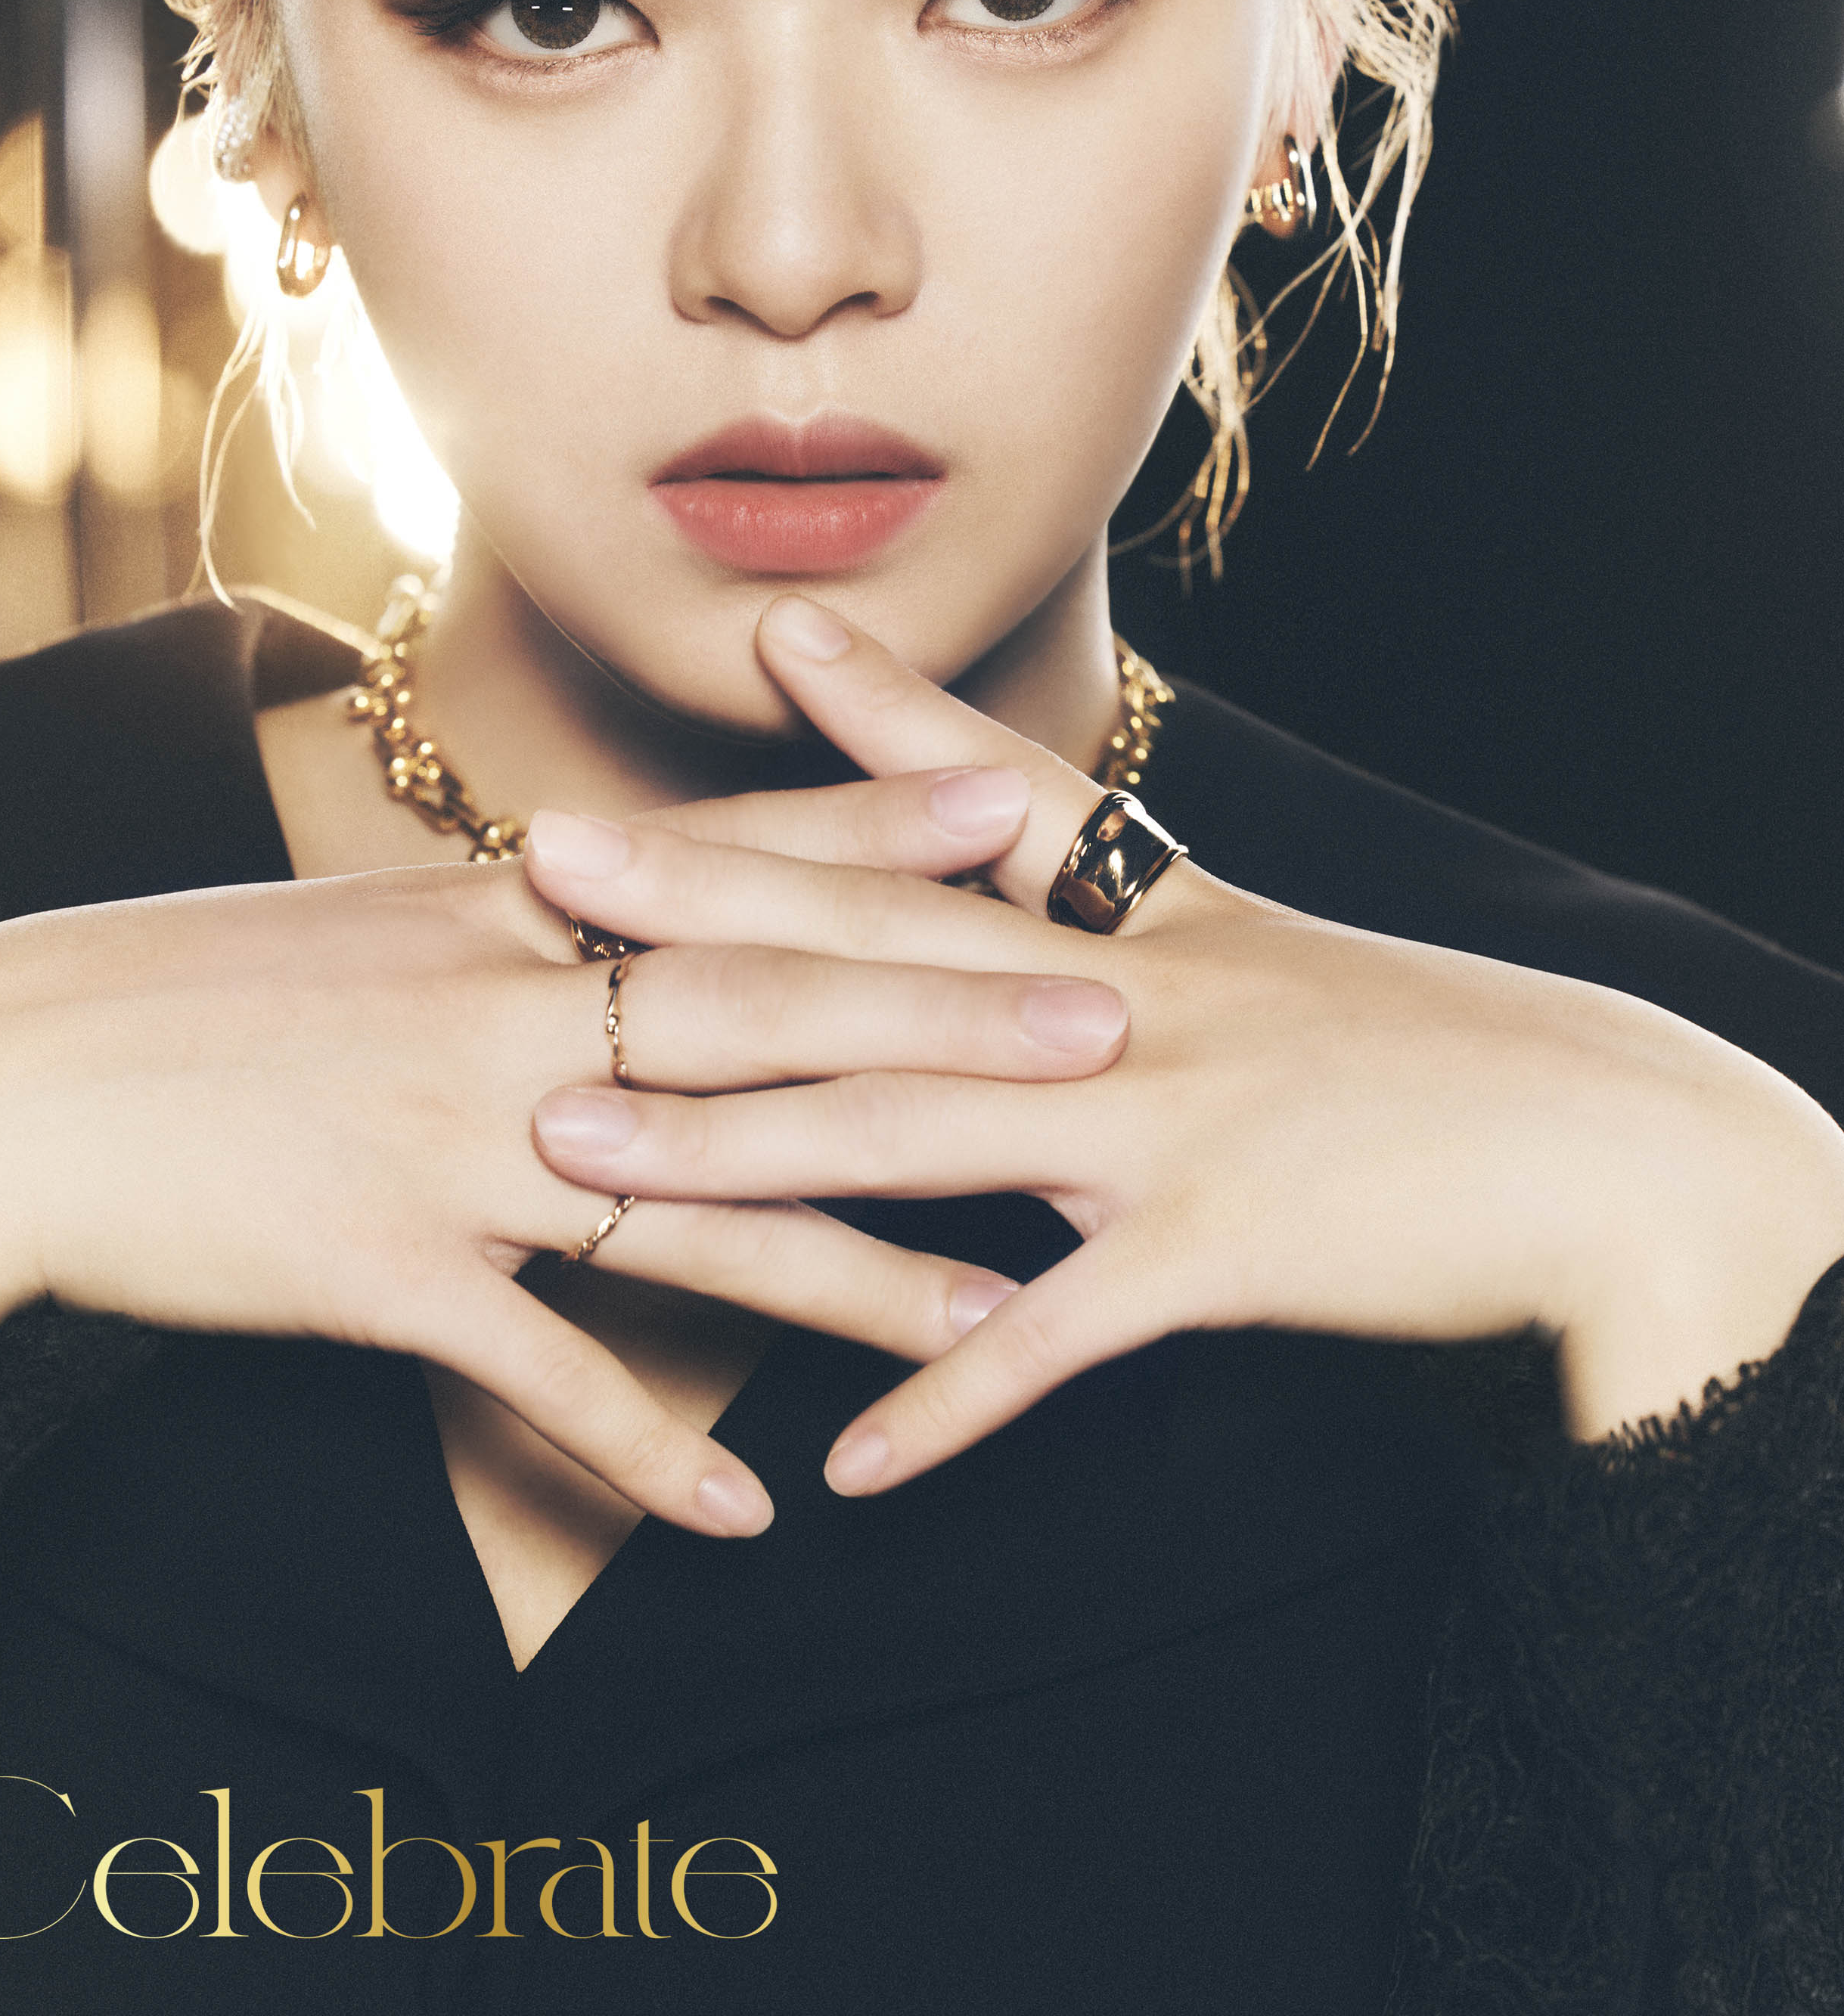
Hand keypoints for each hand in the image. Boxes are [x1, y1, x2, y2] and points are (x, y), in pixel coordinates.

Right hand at [0, 786, 1126, 1531]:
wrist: (25, 1083)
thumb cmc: (201, 999)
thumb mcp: (368, 926)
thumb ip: (507, 917)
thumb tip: (609, 882)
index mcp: (501, 913)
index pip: (723, 859)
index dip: (873, 829)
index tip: (1019, 804)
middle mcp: (504, 1011)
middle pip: (759, 1012)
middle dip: (939, 1021)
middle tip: (1102, 1031)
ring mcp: (454, 1143)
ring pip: (693, 1209)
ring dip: (855, 1271)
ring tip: (1001, 1320)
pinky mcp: (388, 1273)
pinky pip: (542, 1375)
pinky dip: (649, 1450)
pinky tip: (757, 1517)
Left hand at [528, 594, 1843, 1490]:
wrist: (1577, 1144)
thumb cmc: (1394, 1045)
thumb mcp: (1243, 935)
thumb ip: (1106, 873)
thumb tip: (1004, 802)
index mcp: (1132, 915)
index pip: (965, 801)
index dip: (851, 726)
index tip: (742, 649)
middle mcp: (1119, 995)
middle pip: (878, 942)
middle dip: (700, 908)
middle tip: (544, 865)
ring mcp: (1159, 1118)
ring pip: (909, 1128)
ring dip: (733, 1157)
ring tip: (578, 1170)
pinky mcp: (1214, 1253)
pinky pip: (1052, 1343)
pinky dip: (948, 1401)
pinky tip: (841, 1471)